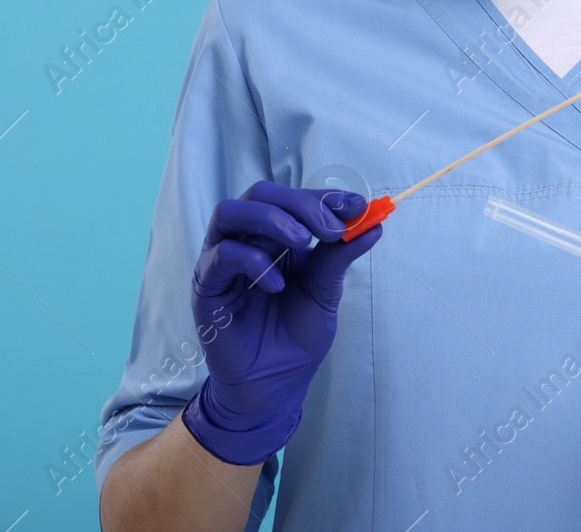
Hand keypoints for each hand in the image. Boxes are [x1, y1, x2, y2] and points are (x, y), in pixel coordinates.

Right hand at [181, 182, 379, 464]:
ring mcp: (222, 261)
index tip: (357, 206)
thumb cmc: (296, 337)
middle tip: (332, 228)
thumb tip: (374, 223)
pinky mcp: (205, 287)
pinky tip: (278, 285)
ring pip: (231, 212)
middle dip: (300, 203)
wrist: (274, 386)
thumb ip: (339, 256)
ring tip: (303, 241)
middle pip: (260, 194)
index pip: (293, 198)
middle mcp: (246, 241)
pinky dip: (252, 261)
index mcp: (275, 237)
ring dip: (272, 219)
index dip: (324, 197)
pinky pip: (221, 256)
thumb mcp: (325, 292)